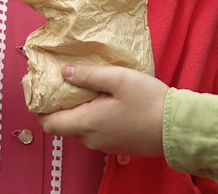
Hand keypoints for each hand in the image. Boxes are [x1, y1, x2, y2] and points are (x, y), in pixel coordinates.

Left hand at [38, 64, 166, 156]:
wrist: (176, 127)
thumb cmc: (149, 101)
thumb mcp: (118, 78)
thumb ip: (89, 75)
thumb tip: (64, 72)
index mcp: (87, 123)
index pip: (49, 124)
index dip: (41, 109)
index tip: (44, 90)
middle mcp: (91, 138)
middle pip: (64, 125)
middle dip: (61, 105)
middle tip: (68, 82)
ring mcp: (104, 144)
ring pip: (80, 128)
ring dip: (79, 110)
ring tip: (89, 87)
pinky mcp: (116, 145)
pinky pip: (95, 131)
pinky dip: (93, 117)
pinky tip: (106, 100)